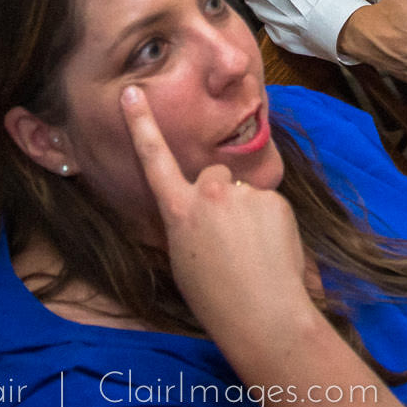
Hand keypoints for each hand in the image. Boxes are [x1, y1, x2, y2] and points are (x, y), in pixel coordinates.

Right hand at [121, 85, 312, 344]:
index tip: (133, 92)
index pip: (155, 160)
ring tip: (250, 252)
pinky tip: (269, 250)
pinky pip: (267, 203)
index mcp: (178, 212)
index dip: (141, 125)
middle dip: (219, 195)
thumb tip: (201, 208)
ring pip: (242, 192)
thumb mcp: (183, 258)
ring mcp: (243, 194)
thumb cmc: (216, 298)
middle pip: (212, 175)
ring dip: (246, 212)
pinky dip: (269, 222)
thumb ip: (188, 221)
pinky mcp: (274, 199)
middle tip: (228, 237)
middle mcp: (209, 194)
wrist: (262, 314)